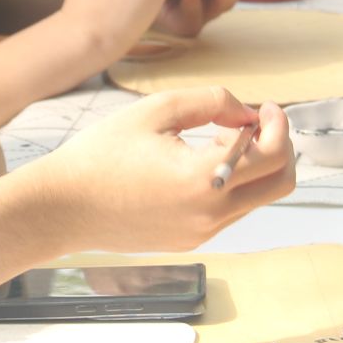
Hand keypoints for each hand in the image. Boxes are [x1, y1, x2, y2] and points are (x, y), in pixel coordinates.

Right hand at [25, 88, 295, 255]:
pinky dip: (231, 184)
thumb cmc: (100, 156)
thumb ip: (212, 101)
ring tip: (217, 140)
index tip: (265, 107)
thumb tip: (248, 112)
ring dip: (253, 165)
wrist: (63, 207)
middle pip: (280, 183)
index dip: (278, 123)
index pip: (273, 153)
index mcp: (204, 178)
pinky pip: (230, 211)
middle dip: (280, 147)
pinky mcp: (191, 240)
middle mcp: (210, 213)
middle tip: (255, 123)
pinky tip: (199, 163)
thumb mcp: (157, 110)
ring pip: (257, 198)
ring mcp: (202, 232)